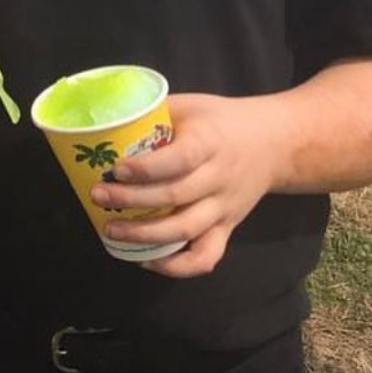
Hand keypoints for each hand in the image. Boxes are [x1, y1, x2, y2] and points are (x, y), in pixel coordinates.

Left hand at [88, 94, 283, 277]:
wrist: (273, 143)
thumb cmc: (220, 120)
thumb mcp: (190, 105)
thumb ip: (155, 115)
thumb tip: (109, 124)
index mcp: (209, 142)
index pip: (180, 159)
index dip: (147, 168)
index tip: (117, 168)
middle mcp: (219, 178)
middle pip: (176, 197)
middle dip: (132, 201)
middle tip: (98, 197)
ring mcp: (225, 207)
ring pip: (187, 230)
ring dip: (146, 236)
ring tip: (111, 232)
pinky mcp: (228, 228)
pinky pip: (206, 256)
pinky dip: (177, 266)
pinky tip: (146, 261)